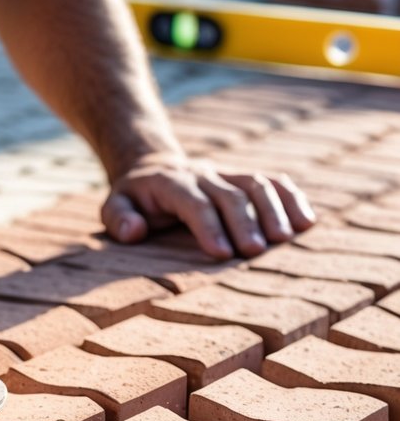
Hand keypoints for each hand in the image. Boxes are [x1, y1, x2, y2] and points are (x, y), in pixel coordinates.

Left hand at [102, 151, 315, 258]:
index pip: (193, 202)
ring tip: (287, 238)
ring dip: (275, 210)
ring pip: (257, 184)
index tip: (222, 253)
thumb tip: (134, 231)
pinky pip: (274, 181)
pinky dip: (293, 198)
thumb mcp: (114, 206)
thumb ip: (118, 218)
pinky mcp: (244, 177)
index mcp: (170, 183)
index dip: (209, 225)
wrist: (153, 167)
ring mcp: (226, 173)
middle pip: (229, 194)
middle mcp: (203, 174)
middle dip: (245, 222)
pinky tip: (307, 221)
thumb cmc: (135, 199)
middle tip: (256, 252)